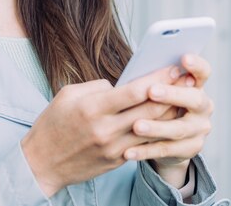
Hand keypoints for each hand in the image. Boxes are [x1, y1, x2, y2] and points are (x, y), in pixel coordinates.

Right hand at [21, 65, 182, 196]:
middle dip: (172, 92)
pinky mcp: (117, 160)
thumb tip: (121, 84)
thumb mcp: (68, 95)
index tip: (173, 67)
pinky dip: (159, 130)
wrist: (41, 164)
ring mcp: (114, 148)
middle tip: (189, 79)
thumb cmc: (52, 124)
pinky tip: (170, 119)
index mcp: (93, 108)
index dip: (158, 78)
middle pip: (149, 109)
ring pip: (153, 128)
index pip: (134, 91)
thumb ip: (97, 86)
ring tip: (186, 97)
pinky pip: (144, 143)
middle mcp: (106, 129)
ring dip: (172, 112)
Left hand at [123, 54, 213, 186]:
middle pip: (194, 99)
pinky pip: (167, 150)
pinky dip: (146, 150)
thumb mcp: (159, 89)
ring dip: (156, 127)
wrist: (169, 138)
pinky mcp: (190, 149)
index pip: (203, 72)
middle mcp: (203, 107)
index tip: (184, 57)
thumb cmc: (158, 103)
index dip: (196, 65)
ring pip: (178, 129)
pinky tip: (129, 152)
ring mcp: (199, 129)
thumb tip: (138, 69)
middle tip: (152, 91)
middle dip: (172, 95)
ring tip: (136, 126)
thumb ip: (154, 81)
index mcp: (197, 85)